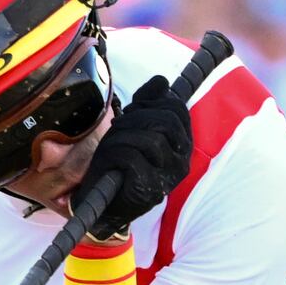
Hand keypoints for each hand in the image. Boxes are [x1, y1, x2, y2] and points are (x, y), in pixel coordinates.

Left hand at [85, 76, 192, 241]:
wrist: (103, 203)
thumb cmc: (118, 164)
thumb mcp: (133, 127)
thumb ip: (148, 104)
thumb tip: (161, 81)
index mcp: (182, 144)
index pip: (177, 109)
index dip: (150, 103)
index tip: (132, 111)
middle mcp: (182, 161)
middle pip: (165, 121)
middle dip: (135, 118)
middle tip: (118, 128)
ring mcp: (169, 177)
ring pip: (149, 139)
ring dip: (121, 136)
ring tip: (110, 146)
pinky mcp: (151, 190)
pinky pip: (131, 157)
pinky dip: (113, 153)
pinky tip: (109, 162)